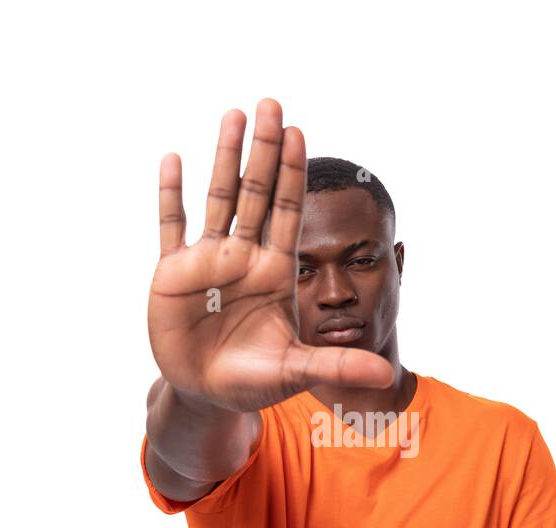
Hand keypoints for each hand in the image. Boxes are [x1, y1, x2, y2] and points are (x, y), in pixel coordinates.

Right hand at [149, 98, 393, 411]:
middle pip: (257, 193)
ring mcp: (208, 261)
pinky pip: (172, 226)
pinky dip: (171, 195)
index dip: (294, 174)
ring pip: (218, 198)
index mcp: (275, 273)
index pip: (288, 213)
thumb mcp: (297, 372)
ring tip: (234, 114)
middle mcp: (244, 257)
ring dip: (224, 157)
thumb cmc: (254, 382)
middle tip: (273, 104)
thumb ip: (337, 366)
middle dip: (265, 151)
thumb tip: (384, 373)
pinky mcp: (173, 274)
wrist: (207, 395)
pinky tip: (173, 159)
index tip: (300, 134)